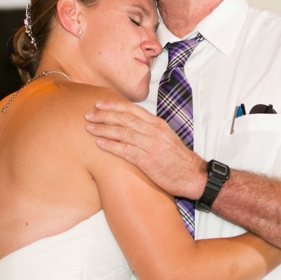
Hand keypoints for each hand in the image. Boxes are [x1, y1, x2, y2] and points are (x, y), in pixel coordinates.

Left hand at [85, 100, 206, 198]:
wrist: (191, 175)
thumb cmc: (177, 159)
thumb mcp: (165, 137)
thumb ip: (149, 130)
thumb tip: (132, 125)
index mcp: (157, 124)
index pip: (132, 109)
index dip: (113, 105)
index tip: (99, 104)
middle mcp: (153, 131)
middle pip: (124, 118)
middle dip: (104, 115)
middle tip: (89, 114)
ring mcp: (150, 145)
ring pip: (122, 132)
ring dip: (103, 129)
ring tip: (89, 127)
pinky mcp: (147, 160)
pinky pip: (125, 150)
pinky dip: (111, 146)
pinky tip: (99, 143)